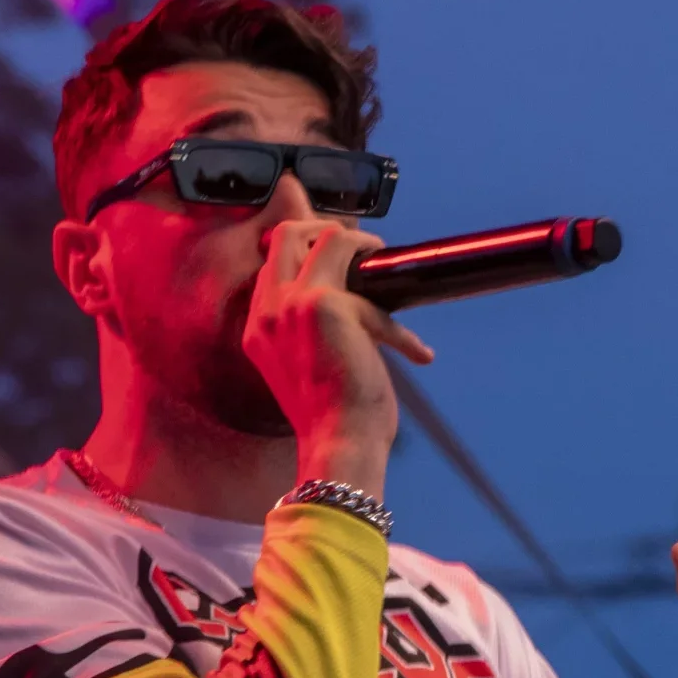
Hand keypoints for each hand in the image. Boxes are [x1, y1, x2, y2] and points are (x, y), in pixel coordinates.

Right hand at [242, 219, 432, 497]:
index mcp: (258, 328)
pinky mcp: (326, 306)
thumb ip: (311, 330)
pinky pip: (375, 295)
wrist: (337, 448)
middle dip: (330, 228)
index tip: (335, 247)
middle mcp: (268, 311)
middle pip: (289, 233)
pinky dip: (401, 330)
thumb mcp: (308, 368)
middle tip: (365, 248)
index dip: (305, 243)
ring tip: (389, 268)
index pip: (273, 261)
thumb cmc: (330, 422)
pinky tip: (419, 355)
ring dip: (368, 248)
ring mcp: (293, 304)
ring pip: (332, 239)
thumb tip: (350, 300)